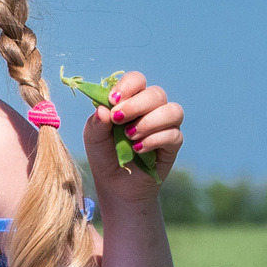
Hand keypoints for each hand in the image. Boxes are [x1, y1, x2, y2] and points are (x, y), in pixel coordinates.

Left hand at [80, 70, 182, 190]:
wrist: (116, 186)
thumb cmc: (105, 156)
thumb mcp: (93, 139)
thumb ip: (96, 123)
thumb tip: (103, 109)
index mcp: (132, 100)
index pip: (137, 80)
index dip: (127, 86)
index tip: (113, 100)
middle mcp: (152, 109)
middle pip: (156, 93)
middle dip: (136, 105)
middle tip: (118, 120)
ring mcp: (165, 126)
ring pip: (172, 111)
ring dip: (150, 122)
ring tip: (130, 136)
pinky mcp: (172, 145)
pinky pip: (173, 135)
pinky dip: (155, 140)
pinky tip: (138, 150)